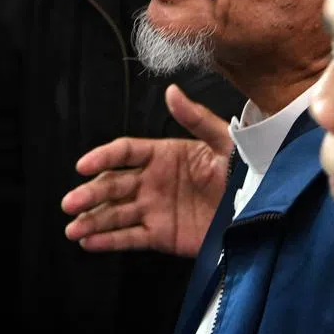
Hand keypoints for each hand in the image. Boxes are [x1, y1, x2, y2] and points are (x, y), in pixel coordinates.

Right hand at [62, 84, 233, 256]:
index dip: (103, 157)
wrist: (262, 209)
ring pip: (116, 213)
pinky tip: (89, 242)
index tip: (83, 165)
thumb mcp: (224, 140)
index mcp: (165, 154)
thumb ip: (195, 117)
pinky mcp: (162, 235)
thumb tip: (172, 91)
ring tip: (73, 228)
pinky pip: (130, 237)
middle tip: (71, 203)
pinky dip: (108, 241)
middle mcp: (154, 181)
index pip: (125, 153)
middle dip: (90, 194)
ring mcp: (156, 208)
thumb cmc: (245, 170)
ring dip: (92, 220)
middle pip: (113, 185)